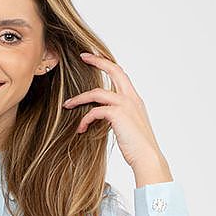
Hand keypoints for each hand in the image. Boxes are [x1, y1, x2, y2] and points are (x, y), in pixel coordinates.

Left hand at [63, 52, 169, 179]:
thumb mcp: (129, 127)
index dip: (108, 64)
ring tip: (67, 105)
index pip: (121, 74)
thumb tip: (104, 117)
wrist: (147, 158)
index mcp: (135, 99)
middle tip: (83, 56)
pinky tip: (81, 129)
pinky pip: (95, 111)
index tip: (95, 57)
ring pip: (97, 93)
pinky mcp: (118, 114)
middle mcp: (131, 98)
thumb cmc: (138, 148)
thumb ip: (119, 117)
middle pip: (114, 70)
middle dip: (97, 61)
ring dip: (80, 99)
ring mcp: (125, 105)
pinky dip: (85, 119)